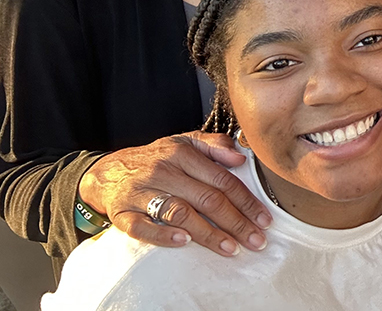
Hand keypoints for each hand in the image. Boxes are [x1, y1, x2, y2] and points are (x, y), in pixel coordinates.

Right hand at [78, 132, 270, 256]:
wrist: (107, 171)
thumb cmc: (154, 159)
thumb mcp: (183, 142)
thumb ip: (214, 145)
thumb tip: (240, 157)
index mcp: (181, 153)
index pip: (222, 180)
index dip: (246, 201)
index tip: (264, 219)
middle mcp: (162, 171)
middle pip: (206, 199)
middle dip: (235, 222)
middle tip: (256, 240)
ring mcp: (141, 193)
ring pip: (180, 213)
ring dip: (208, 233)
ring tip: (231, 248)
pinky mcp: (122, 213)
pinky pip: (142, 228)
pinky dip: (163, 235)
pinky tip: (184, 242)